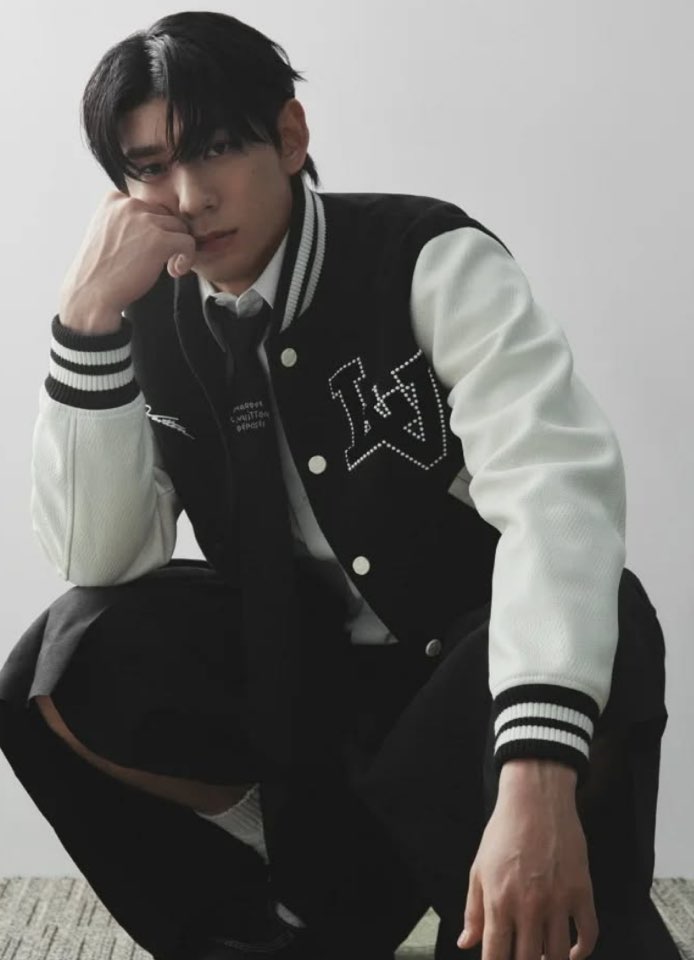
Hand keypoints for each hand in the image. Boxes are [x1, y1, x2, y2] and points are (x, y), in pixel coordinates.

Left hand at [458, 760, 598, 959]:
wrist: (535, 799)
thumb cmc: (503, 832)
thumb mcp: (479, 869)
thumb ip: (473, 911)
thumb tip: (467, 943)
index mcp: (499, 901)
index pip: (496, 956)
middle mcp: (529, 906)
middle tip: (521, 956)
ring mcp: (558, 900)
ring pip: (557, 955)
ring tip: (542, 955)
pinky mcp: (582, 891)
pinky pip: (588, 935)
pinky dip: (581, 951)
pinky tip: (571, 952)